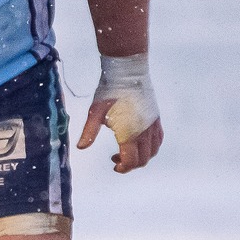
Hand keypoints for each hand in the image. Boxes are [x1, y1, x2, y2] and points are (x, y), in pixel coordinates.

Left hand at [76, 53, 162, 173]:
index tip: (114, 166)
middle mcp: (144, 132)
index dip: (123, 168)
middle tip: (117, 160)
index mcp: (129, 133)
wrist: (128, 72)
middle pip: (143, 159)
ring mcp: (153, 125)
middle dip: (131, 165)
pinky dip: (151, 147)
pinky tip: (140, 142)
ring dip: (141, 157)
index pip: (131, 161)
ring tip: (127, 151)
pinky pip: (158, 140)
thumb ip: (89, 132)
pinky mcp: (156, 118)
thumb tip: (81, 147)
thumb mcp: (95, 112)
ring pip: (153, 151)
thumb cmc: (110, 91)